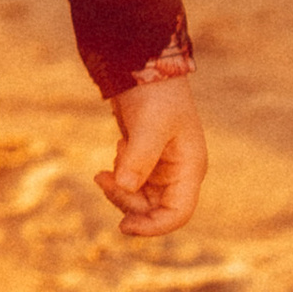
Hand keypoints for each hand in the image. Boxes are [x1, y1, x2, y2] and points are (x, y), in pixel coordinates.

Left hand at [96, 75, 205, 238]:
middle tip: (102, 178)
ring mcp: (163, 166)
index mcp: (190, 168)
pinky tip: (120, 144)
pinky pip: (131, 181)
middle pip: (153, 209)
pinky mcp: (146, 158)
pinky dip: (119, 173)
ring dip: (120, 187)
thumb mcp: (148, 126)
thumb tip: (124, 186)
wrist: (144, 65)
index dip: (154, 227)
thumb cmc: (155, 93)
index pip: (178, 214)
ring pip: (140, 197)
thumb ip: (138, 159)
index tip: (123, 227)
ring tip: (112, 157)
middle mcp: (179, 172)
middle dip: (126, 200)